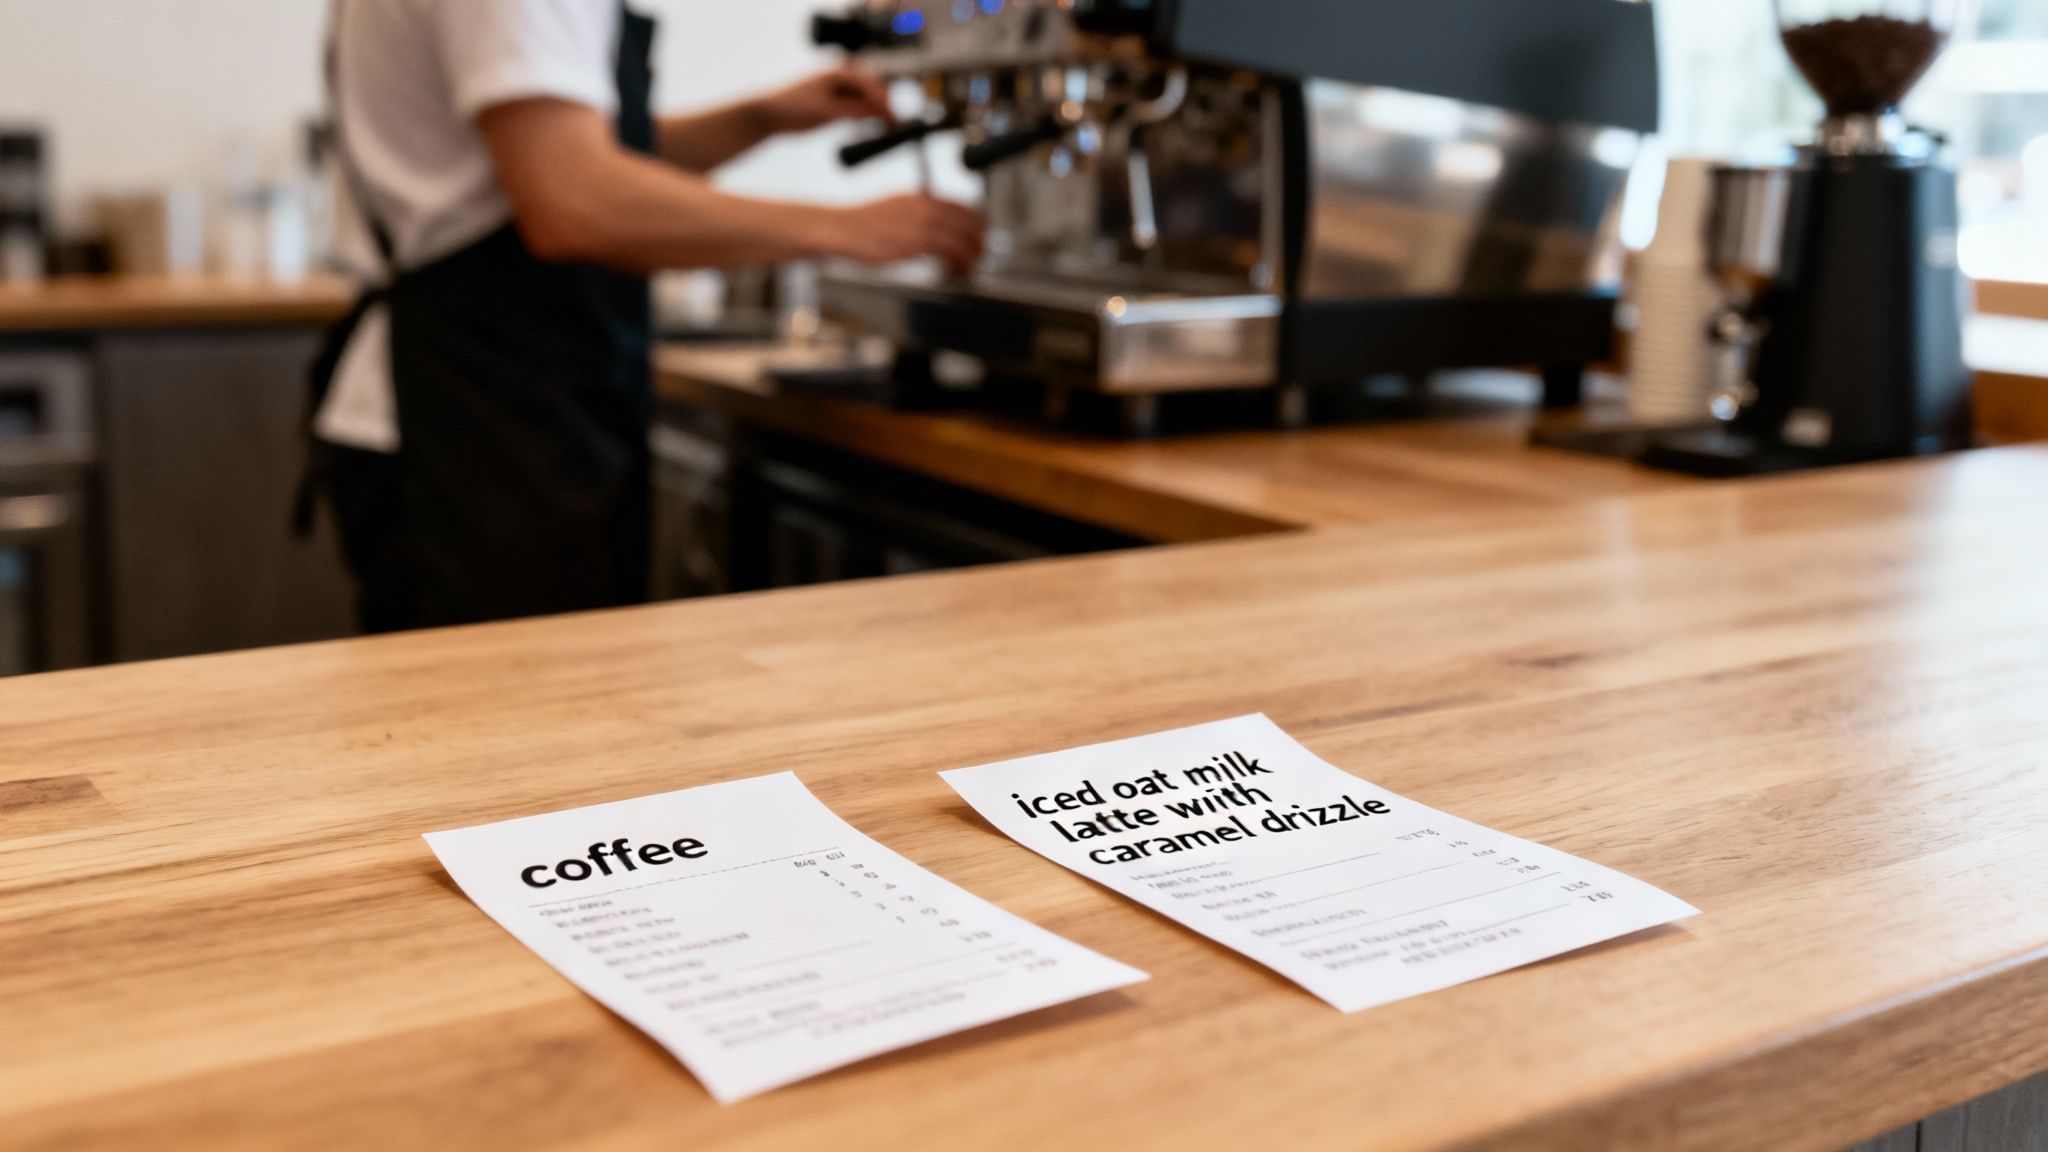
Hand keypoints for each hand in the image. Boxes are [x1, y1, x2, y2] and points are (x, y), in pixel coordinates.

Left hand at [755, 65, 893, 134]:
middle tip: (892, 128)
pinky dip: (863, 121)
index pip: (871, 85)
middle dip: (883, 110)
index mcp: (839, 73)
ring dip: (875, 116)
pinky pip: (857, 112)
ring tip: (882, 131)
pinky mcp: (835, 105)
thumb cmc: (793, 107)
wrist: (770, 115)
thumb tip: (879, 114)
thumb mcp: (827, 112)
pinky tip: (866, 131)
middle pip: (872, 93)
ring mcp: (839, 92)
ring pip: (866, 103)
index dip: (884, 102)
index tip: (892, 119)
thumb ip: (854, 112)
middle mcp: (841, 79)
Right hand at [825, 195, 986, 275]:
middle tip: (982, 248)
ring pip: (957, 238)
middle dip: (978, 237)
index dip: (976, 220)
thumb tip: (940, 221)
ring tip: (972, 260)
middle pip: (964, 222)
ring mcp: (917, 227)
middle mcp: (922, 209)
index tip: (982, 229)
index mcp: (919, 198)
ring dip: (970, 251)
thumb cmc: (865, 222)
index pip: (960, 205)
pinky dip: (954, 261)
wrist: (842, 228)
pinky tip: (955, 267)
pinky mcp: (911, 245)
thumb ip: (920, 211)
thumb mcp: (898, 206)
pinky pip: (943, 253)